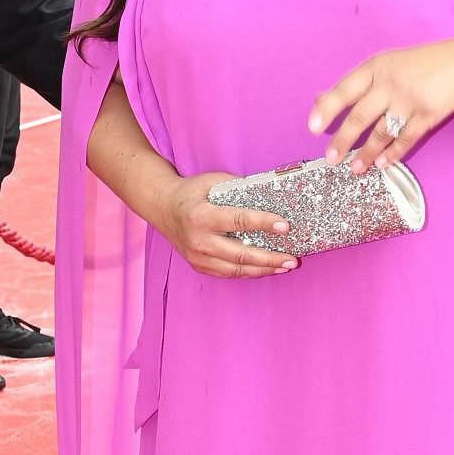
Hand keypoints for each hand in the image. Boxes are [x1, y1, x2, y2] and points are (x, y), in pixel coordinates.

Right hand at [157, 173, 297, 278]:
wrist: (161, 206)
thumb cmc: (190, 192)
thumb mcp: (212, 181)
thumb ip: (239, 188)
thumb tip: (270, 195)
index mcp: (202, 216)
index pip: (238, 221)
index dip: (263, 223)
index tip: (285, 226)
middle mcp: (198, 240)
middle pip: (240, 254)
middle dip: (269, 258)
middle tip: (292, 259)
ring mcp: (197, 256)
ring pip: (235, 270)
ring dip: (263, 270)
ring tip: (284, 266)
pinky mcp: (198, 265)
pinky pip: (227, 273)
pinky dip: (248, 272)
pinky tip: (264, 269)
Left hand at [308, 41, 453, 173]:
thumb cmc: (415, 66)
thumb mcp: (383, 66)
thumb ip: (353, 85)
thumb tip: (318, 100)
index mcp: (375, 69)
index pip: (345, 90)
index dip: (327, 109)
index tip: (312, 127)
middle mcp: (390, 84)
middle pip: (360, 116)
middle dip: (343, 139)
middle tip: (331, 158)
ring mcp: (409, 100)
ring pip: (382, 132)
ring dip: (366, 153)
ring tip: (354, 168)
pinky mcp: (427, 115)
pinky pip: (405, 139)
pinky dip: (393, 153)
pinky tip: (381, 164)